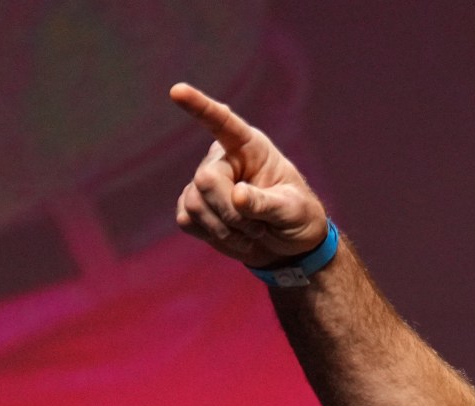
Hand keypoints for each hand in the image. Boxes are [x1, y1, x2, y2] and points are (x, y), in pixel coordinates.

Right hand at [169, 82, 330, 267]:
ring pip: (194, 204)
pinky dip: (212, 236)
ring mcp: (204, 182)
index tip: (177, 91)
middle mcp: (222, 158)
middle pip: (206, 180)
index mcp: (250, 147)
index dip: (199, 106)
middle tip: (258, 228)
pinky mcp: (194, 206)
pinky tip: (234, 237)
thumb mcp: (292, 210)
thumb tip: (237, 196)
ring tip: (251, 233)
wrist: (289, 246)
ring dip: (225, 229)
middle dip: (230, 213)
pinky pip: (186, 220)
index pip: (222, 122)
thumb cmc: (297, 218)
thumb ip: (267, 203)